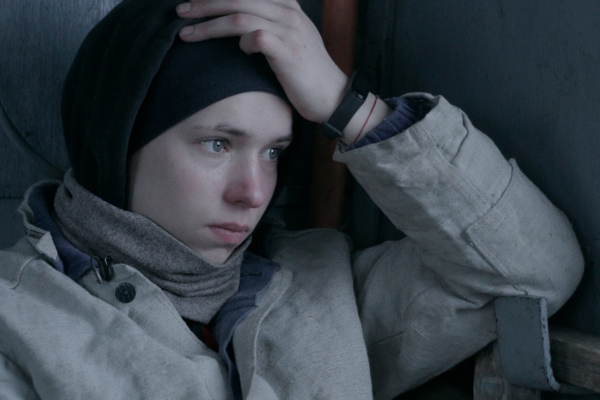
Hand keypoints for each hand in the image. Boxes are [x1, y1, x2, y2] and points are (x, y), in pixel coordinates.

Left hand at [175, 0, 347, 122]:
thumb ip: (268, 25)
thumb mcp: (290, 39)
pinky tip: (238, 51)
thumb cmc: (306, 72)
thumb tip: (237, 27)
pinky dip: (241, 43)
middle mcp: (288, 13)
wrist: (332, 96)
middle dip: (204, 4)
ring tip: (187, 33)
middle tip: (181, 11)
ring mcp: (289, 31)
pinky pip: (256, 38)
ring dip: (209, 25)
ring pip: (240, 17)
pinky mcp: (288, 52)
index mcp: (286, 5)